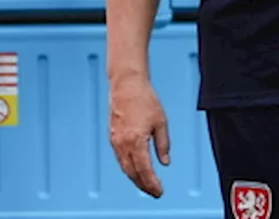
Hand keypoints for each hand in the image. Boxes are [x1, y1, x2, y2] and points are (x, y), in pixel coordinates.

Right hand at [109, 73, 170, 196]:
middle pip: (133, 173)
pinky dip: (128, 168)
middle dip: (144, 185)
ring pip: (125, 167)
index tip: (159, 191)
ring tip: (146, 185)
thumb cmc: (144, 99)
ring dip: (135, 179)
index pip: (144, 170)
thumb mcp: (161, 122)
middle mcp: (123, 144)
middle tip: (154, 192)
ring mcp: (116, 141)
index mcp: (136, 141)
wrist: (127, 85)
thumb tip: (165, 162)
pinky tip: (135, 170)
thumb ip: (163, 144)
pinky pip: (120, 159)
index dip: (152, 184)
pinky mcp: (113, 137)